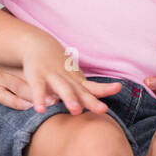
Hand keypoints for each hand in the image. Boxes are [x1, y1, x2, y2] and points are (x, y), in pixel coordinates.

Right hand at [0, 60, 121, 111]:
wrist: (36, 43)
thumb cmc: (57, 65)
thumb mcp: (73, 76)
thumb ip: (87, 89)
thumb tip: (103, 102)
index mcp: (76, 81)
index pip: (93, 86)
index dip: (105, 88)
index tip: (118, 87)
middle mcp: (67, 79)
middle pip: (81, 91)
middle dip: (91, 100)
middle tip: (103, 110)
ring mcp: (52, 76)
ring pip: (63, 89)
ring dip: (70, 98)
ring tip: (75, 111)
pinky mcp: (37, 76)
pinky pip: (38, 89)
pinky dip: (39, 98)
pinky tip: (40, 110)